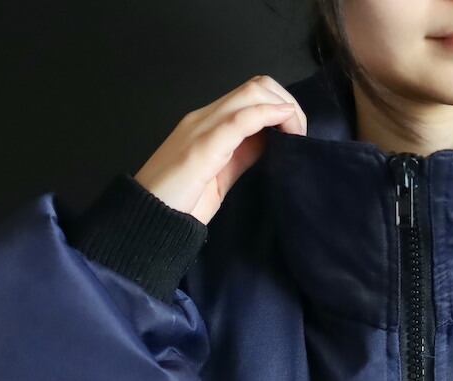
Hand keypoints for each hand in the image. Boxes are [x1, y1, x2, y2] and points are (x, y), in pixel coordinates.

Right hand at [133, 74, 307, 224]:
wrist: (150, 220)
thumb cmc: (181, 203)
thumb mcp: (221, 175)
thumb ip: (242, 155)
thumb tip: (271, 144)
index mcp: (209, 124)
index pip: (251, 95)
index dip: (281, 106)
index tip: (298, 134)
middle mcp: (205, 118)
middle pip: (256, 86)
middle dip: (288, 103)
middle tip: (302, 134)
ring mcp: (202, 128)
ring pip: (251, 94)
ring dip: (284, 108)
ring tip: (297, 133)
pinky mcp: (203, 147)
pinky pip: (239, 119)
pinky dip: (268, 115)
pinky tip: (285, 124)